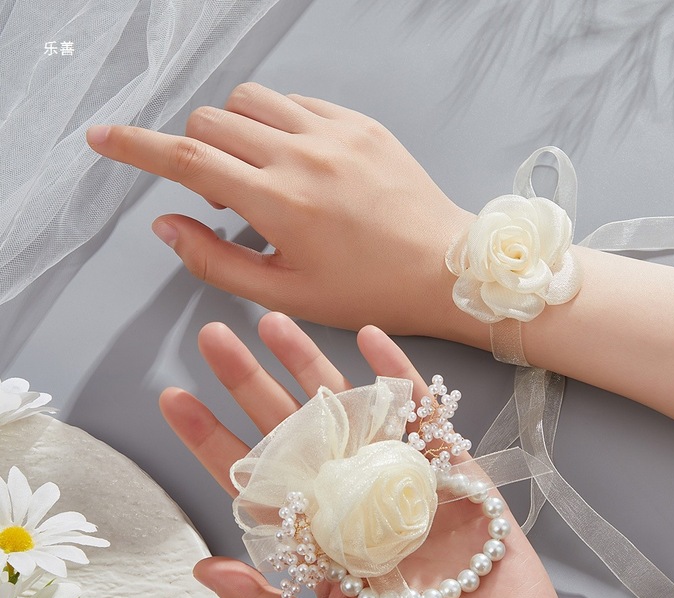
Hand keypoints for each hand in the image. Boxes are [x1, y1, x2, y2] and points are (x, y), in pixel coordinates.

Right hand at [86, 84, 480, 342]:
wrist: (445, 270)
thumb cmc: (371, 292)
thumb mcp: (286, 295)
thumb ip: (216, 260)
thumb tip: (167, 224)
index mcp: (279, 203)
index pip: (187, 159)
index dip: (135, 147)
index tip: (102, 138)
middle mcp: (303, 155)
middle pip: (211, 121)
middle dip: (194, 150)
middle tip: (221, 194)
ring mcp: (336, 132)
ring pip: (250, 100)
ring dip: (234, 129)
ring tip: (259, 175)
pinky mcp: (362, 124)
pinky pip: (298, 102)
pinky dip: (279, 123)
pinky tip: (298, 161)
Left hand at [160, 312, 580, 597]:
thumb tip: (203, 570)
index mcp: (319, 543)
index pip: (255, 483)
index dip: (213, 441)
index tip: (175, 398)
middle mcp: (353, 505)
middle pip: (295, 434)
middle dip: (252, 385)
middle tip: (216, 338)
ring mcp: (402, 484)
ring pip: (351, 414)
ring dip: (314, 367)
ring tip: (277, 325)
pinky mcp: (452, 473)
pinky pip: (422, 416)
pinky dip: (399, 377)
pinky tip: (371, 341)